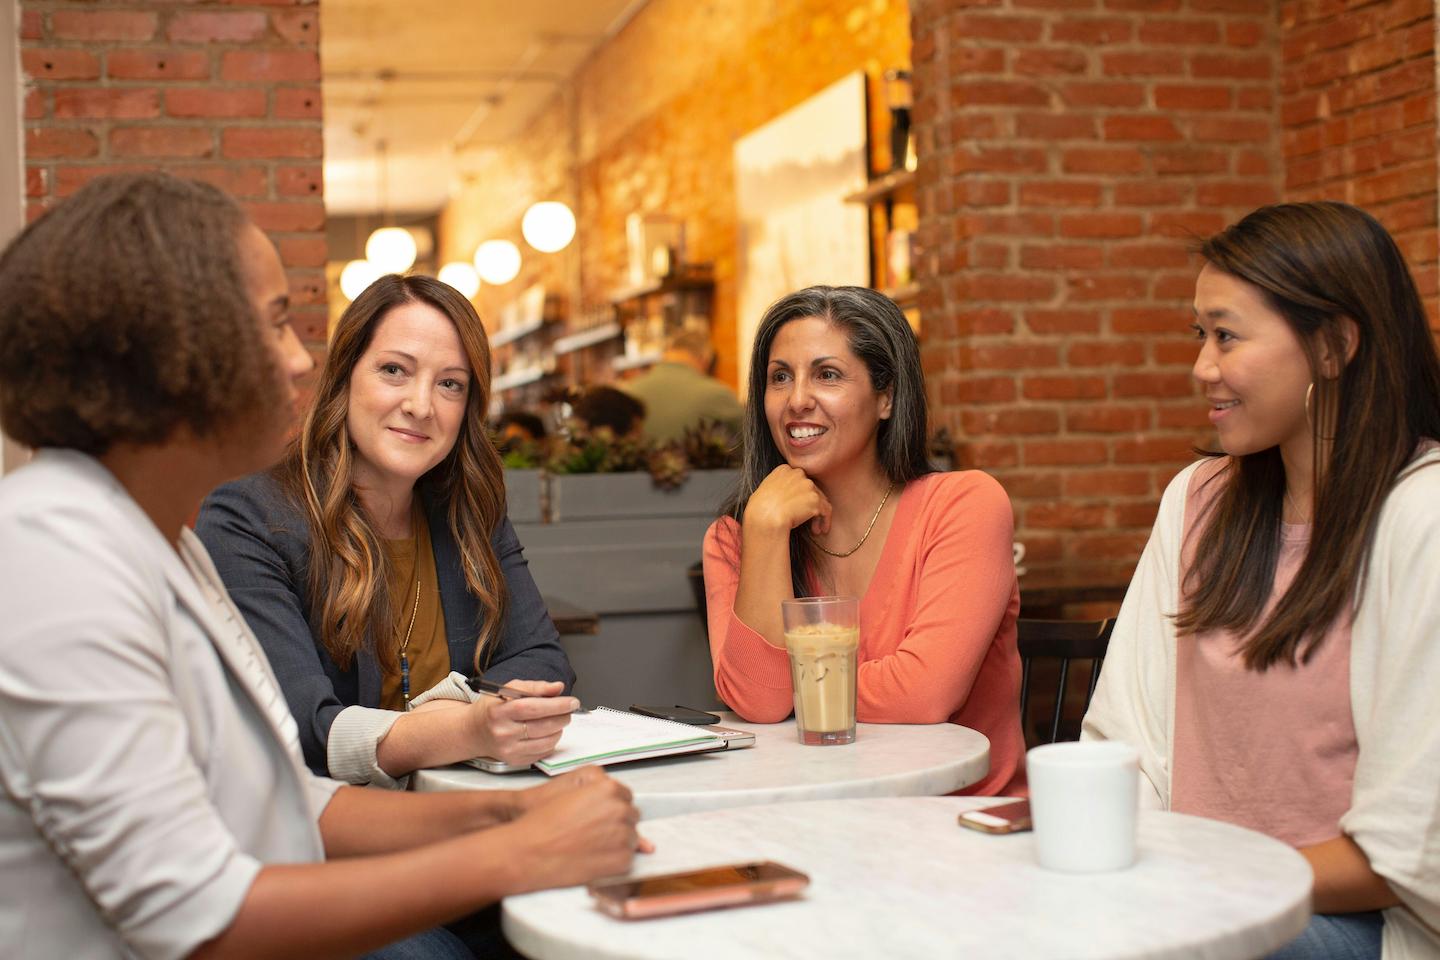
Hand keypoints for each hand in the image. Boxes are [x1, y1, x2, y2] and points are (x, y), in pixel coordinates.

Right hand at [465, 680, 577, 765]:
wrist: (474, 731)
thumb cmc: (493, 708)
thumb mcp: (509, 689)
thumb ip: (535, 687)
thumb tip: (558, 688)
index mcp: (499, 711)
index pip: (532, 708)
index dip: (556, 705)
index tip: (572, 702)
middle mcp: (503, 733)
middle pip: (542, 726)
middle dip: (562, 717)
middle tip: (569, 710)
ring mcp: (508, 750)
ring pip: (546, 742)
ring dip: (559, 730)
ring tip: (558, 720)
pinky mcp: (514, 761)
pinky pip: (542, 753)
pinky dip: (551, 742)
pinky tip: (548, 733)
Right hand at [507, 770, 648, 890]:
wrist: (528, 852)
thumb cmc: (543, 824)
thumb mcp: (571, 796)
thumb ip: (601, 798)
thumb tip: (622, 806)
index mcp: (608, 789)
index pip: (625, 796)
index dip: (610, 808)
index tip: (598, 816)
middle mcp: (620, 809)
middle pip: (631, 817)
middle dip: (615, 824)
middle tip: (590, 833)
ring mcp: (623, 835)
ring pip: (631, 838)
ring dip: (616, 843)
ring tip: (588, 846)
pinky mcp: (621, 860)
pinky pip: (627, 859)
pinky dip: (613, 862)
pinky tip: (591, 859)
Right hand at [743, 464, 831, 536]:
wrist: (764, 517)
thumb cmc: (759, 510)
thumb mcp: (764, 491)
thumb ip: (776, 487)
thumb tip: (782, 497)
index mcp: (784, 470)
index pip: (799, 481)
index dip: (801, 496)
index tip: (798, 508)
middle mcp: (797, 473)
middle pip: (811, 489)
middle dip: (810, 505)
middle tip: (809, 520)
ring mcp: (807, 485)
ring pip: (820, 500)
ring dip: (818, 515)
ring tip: (815, 529)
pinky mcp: (815, 499)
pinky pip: (825, 510)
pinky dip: (824, 521)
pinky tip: (819, 530)